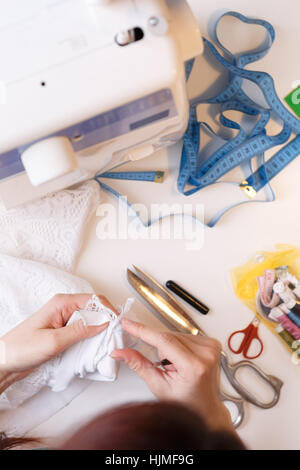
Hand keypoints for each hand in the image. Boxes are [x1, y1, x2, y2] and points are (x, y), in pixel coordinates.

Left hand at [0, 294, 113, 376]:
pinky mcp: (63, 332)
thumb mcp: (53, 341)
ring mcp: (64, 320)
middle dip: (106, 320)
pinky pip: (83, 331)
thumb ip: (79, 331)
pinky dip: (91, 338)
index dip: (108, 310)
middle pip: (94, 309)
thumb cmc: (22, 349)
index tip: (118, 323)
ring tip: (107, 343)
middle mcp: (64, 308)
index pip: (93, 300)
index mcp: (61, 303)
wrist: (4, 363)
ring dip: (99, 331)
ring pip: (90, 321)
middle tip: (115, 335)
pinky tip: (94, 348)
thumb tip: (103, 323)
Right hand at [111, 319, 232, 431]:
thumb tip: (120, 352)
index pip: (163, 340)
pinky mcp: (212, 343)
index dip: (143, 330)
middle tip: (165, 367)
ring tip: (177, 367)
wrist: (206, 409)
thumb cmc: (186, 403)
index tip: (129, 323)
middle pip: (168, 336)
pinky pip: (185, 335)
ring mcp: (212, 347)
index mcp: (194, 366)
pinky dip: (179, 345)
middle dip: (160, 348)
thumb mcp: (158, 386)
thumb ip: (139, 365)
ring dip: (170, 347)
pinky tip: (183, 360)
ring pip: (176, 334)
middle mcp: (206, 354)